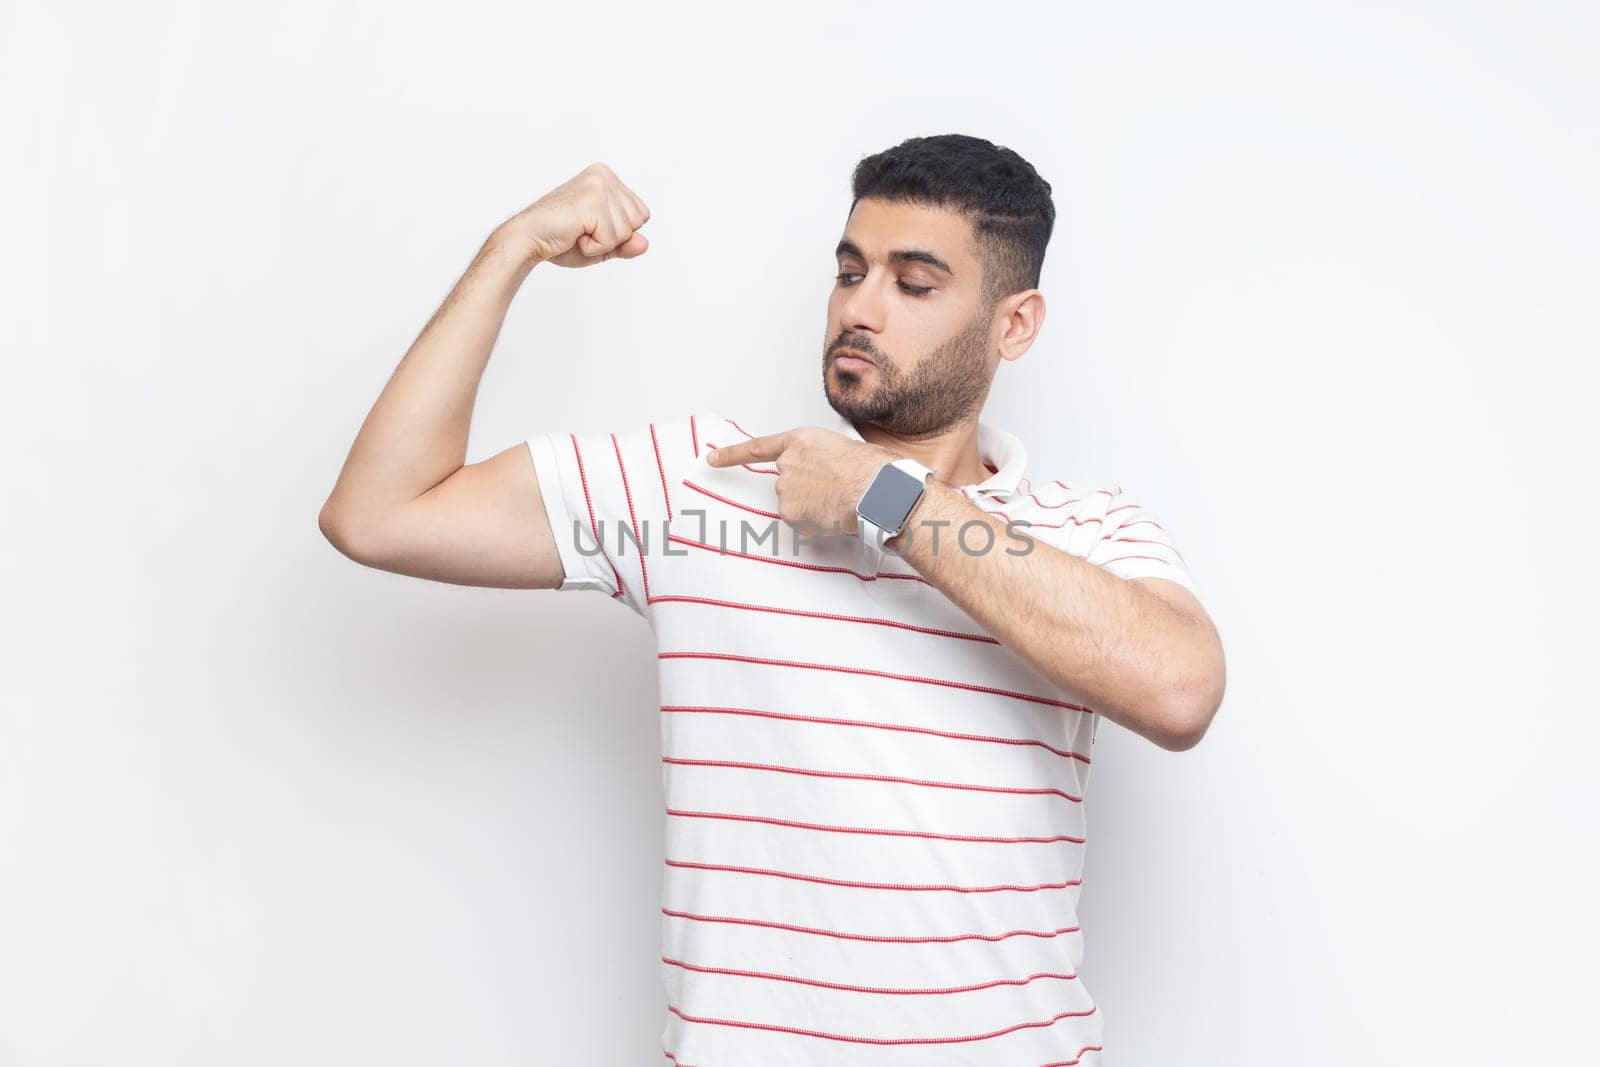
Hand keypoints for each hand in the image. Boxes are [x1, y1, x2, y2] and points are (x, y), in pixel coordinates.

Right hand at [499, 162, 651, 267]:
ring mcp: (598, 185)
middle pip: (638, 222)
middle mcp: (604, 175)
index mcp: (606, 177)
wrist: (527, 239)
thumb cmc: (560, 239)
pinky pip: (611, 240)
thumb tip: (644, 243)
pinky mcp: (591, 201)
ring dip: (602, 243)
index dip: (619, 232)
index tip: (590, 226)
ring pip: (626, 232)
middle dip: (613, 237)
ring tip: (577, 232)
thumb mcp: (603, 244)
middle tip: (582, 230)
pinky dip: (593, 248)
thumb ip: (626, 243)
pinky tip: (574, 236)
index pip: (641, 214)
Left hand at [705, 426, 909, 534]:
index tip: (711, 459)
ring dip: (813, 506)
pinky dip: (814, 523)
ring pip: (794, 504)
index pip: (757, 448)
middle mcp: (786, 464)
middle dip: (807, 490)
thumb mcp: (842, 448)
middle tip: (836, 490)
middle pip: (787, 483)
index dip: (732, 455)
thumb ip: (821, 459)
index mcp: (800, 440)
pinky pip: (800, 523)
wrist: (876, 488)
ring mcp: (784, 489)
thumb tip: (827, 477)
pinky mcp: (789, 513)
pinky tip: (833, 515)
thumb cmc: (871, 468)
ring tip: (839, 500)